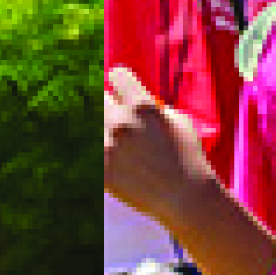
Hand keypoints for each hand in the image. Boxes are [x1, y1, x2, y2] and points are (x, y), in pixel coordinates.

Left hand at [103, 67, 218, 226]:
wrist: (186, 198)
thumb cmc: (189, 157)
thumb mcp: (179, 121)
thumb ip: (155, 105)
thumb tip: (136, 99)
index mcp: (143, 106)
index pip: (117, 76)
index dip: (120, 80)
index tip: (120, 88)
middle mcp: (121, 123)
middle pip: (98, 97)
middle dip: (106, 102)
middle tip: (112, 111)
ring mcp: (108, 148)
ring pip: (88, 123)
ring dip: (98, 125)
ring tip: (108, 134)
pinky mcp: (101, 171)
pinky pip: (86, 152)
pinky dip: (92, 152)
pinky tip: (105, 154)